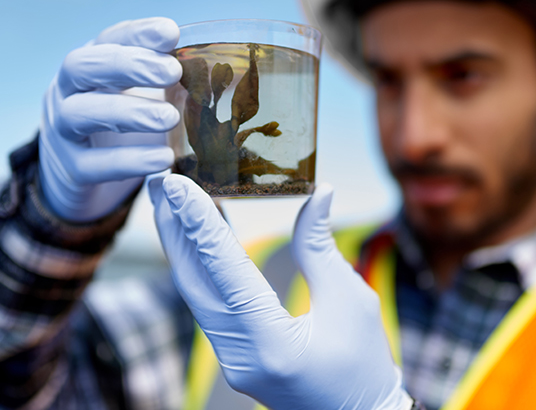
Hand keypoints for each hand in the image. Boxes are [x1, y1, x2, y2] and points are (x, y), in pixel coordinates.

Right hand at [39, 17, 181, 221]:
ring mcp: (62, 131)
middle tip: (172, 71)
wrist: (86, 174)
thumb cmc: (125, 125)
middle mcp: (67, 91)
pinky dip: (129, 161)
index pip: (108, 39)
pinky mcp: (71, 170)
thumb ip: (168, 81)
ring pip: (80, 113)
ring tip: (170, 118)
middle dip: (128, 65)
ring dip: (128, 112)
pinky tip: (163, 159)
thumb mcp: (144, 95)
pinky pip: (93, 165)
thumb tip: (219, 69)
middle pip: (81, 66)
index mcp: (91, 66)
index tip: (172, 33)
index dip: (138, 34)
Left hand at [149, 174, 411, 409]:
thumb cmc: (363, 363)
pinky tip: (199, 237)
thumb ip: (320, 245)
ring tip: (172, 202)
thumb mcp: (350, 298)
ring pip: (195, 294)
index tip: (178, 185)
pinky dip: (200, 267)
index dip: (201, 223)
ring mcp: (231, 360)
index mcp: (272, 343)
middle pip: (193, 282)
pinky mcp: (233, 356)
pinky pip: (208, 304)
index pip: (226, 271)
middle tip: (160, 182)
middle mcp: (239, 356)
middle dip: (174, 228)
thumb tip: (319, 192)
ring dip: (182, 246)